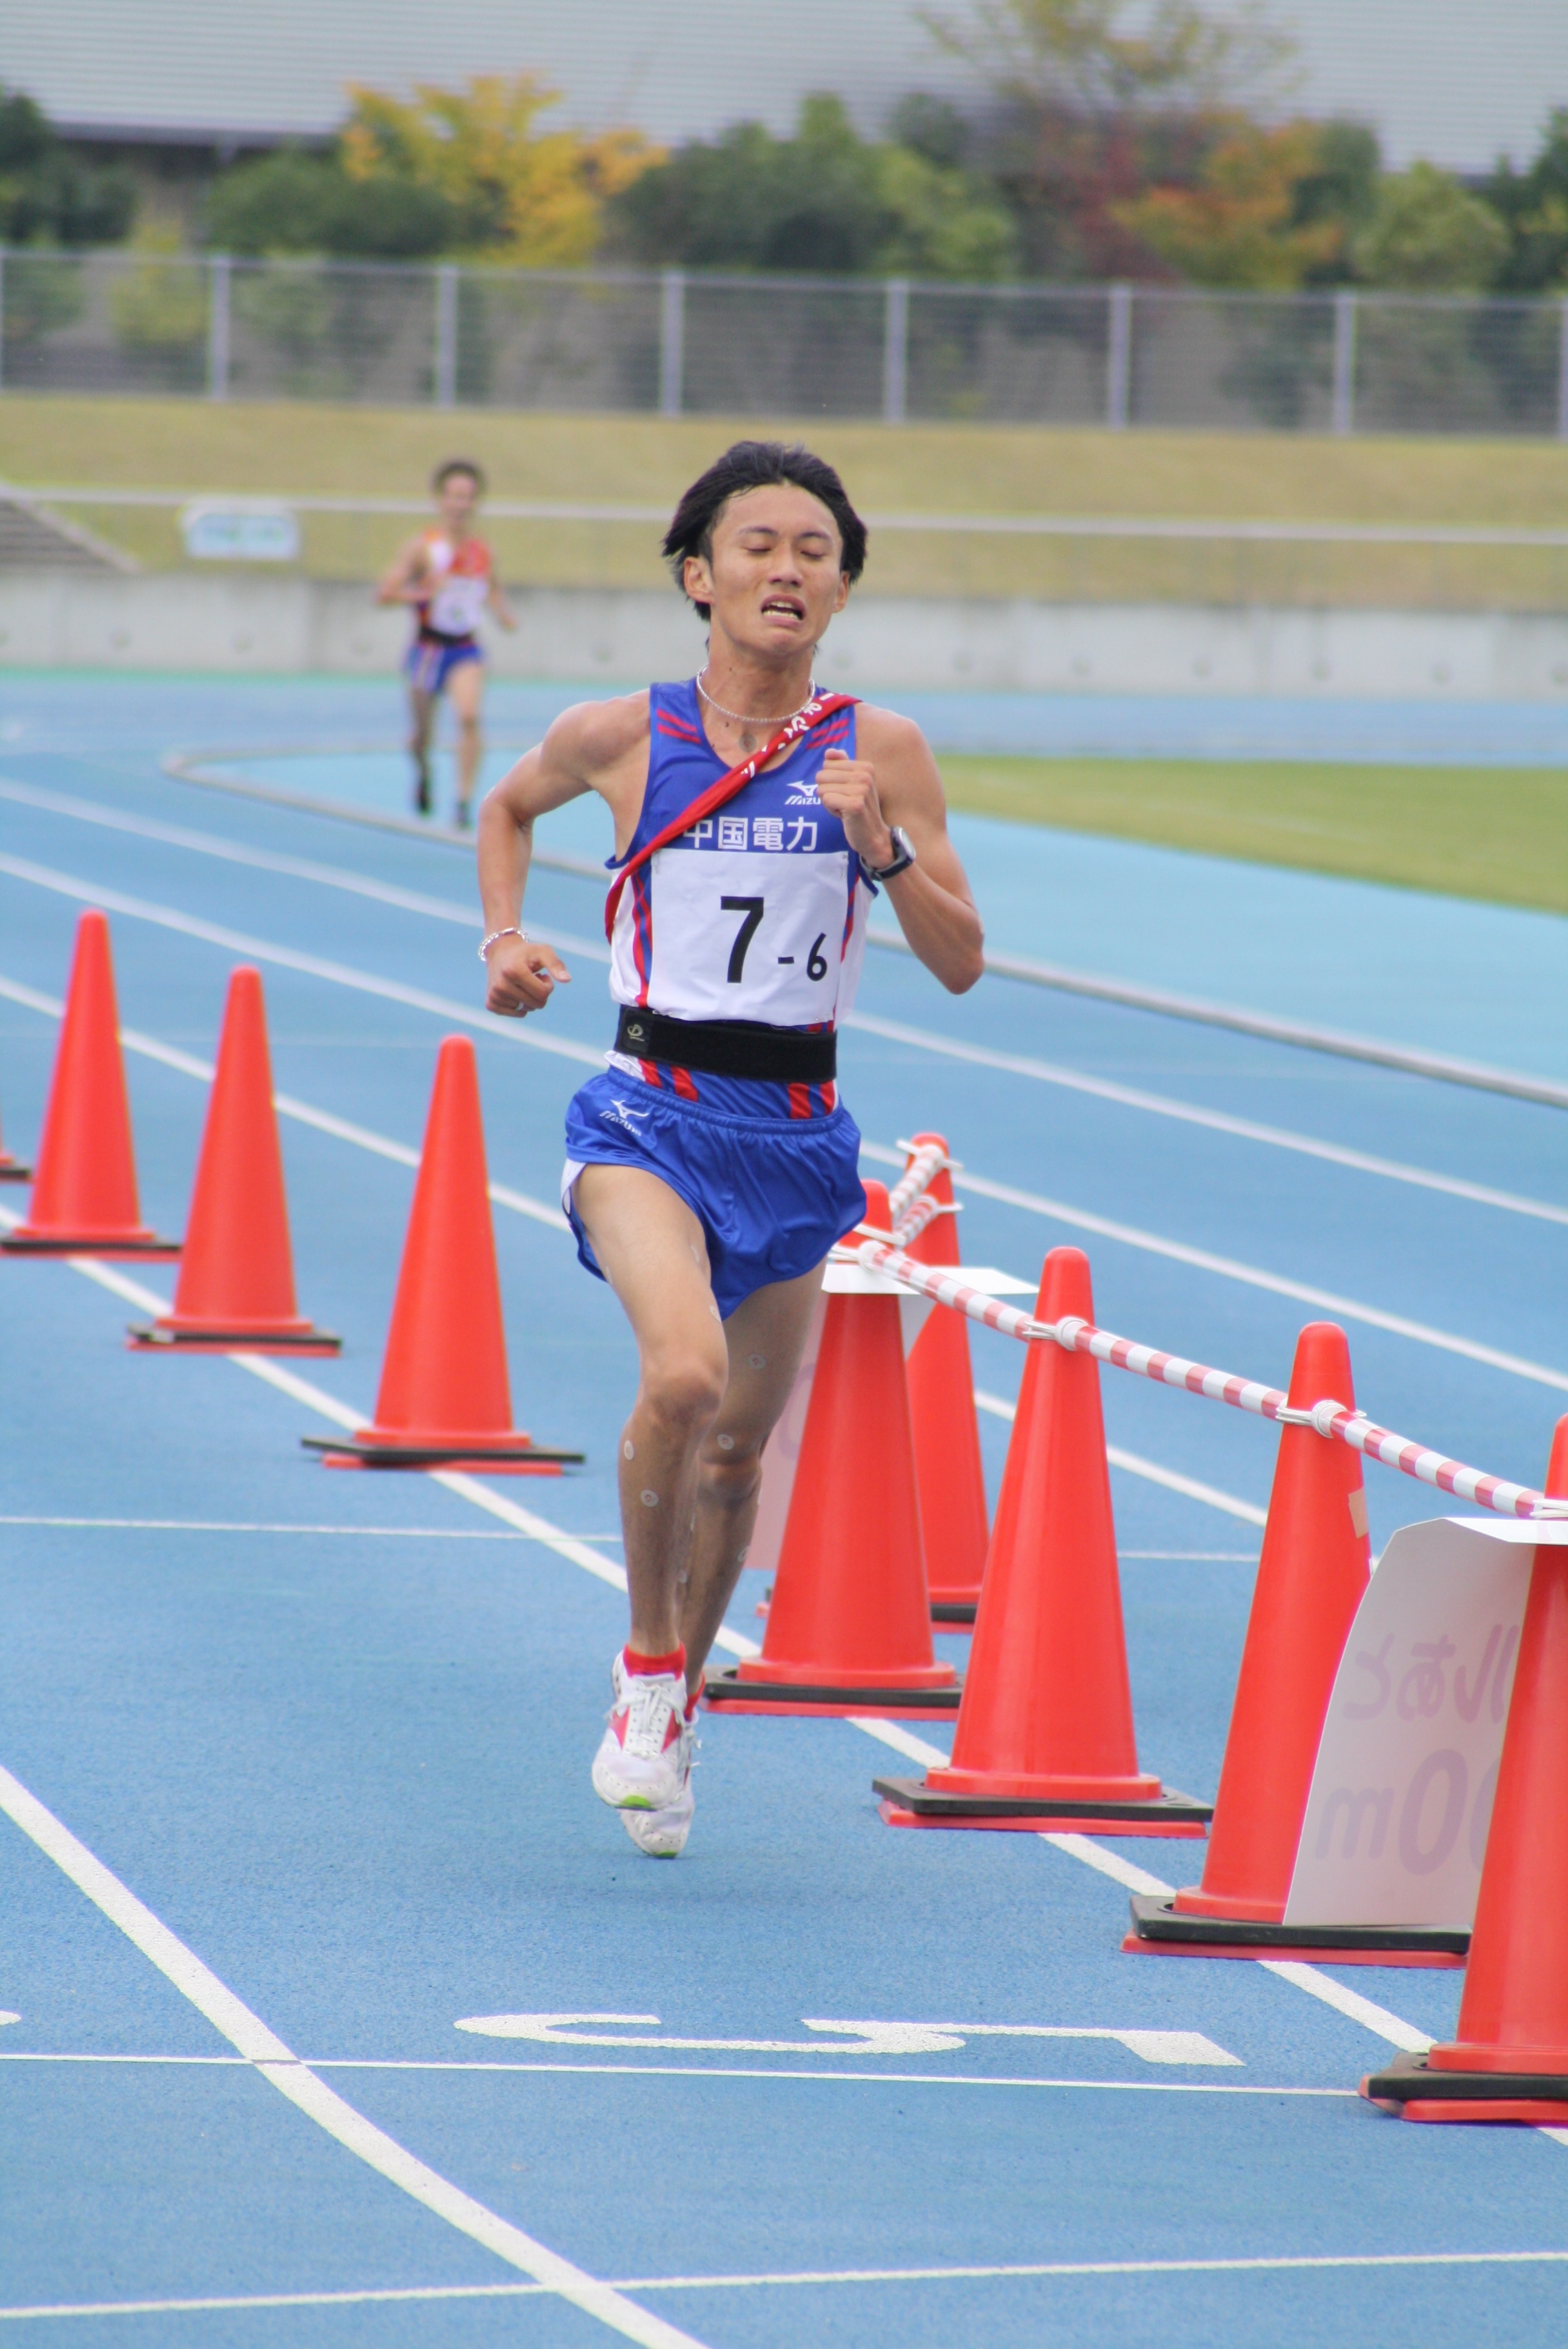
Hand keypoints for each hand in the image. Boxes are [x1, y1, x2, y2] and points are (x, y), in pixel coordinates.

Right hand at [485, 934, 570, 1017]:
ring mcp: (494, 995)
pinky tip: (514, 990)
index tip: (542, 975)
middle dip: (540, 994)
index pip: (543, 994)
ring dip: (528, 998)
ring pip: (526, 1009)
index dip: (548, 986)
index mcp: (514, 971)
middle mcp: (501, 984)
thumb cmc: (526, 953)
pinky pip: (514, 1013)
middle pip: (536, 1004)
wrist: (500, 952)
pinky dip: (519, 1005)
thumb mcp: (543, 952)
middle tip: (533, 979)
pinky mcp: (490, 1003)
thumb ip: (556, 965)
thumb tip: (567, 980)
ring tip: (521, 982)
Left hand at [814, 749, 894, 869]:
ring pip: (822, 789)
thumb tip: (829, 752)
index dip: (831, 781)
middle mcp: (865, 776)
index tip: (846, 792)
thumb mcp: (852, 783)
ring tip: (845, 808)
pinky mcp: (854, 805)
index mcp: (865, 767)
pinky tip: (844, 815)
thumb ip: (841, 765)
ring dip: (829, 802)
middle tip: (844, 802)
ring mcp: (861, 790)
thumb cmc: (858, 808)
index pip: (827, 764)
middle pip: (821, 775)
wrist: (873, 835)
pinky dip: (831, 810)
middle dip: (828, 791)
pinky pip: (826, 800)